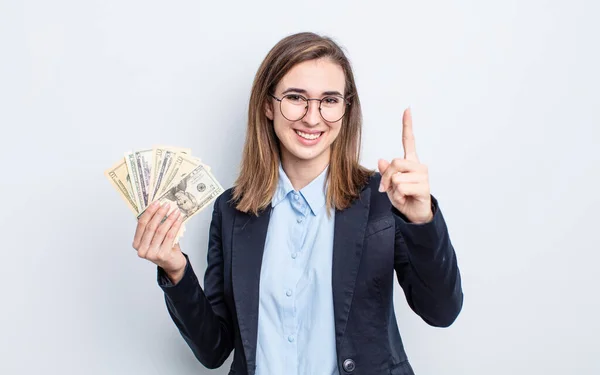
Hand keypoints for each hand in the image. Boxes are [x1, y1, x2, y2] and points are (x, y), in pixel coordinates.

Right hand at [133, 201, 186, 281]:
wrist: (172, 263)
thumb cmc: (163, 248)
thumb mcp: (155, 237)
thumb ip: (154, 226)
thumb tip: (159, 207)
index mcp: (137, 244)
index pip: (141, 224)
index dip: (149, 212)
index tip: (156, 202)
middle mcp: (142, 250)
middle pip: (151, 227)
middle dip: (159, 214)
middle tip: (167, 205)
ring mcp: (151, 254)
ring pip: (161, 231)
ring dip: (169, 219)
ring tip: (175, 211)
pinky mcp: (162, 255)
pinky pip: (170, 236)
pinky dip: (175, 226)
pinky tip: (179, 220)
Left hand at [378, 107, 432, 223]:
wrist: (414, 214)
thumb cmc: (403, 197)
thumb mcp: (389, 184)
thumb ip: (386, 172)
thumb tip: (381, 160)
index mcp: (410, 162)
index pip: (409, 141)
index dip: (407, 125)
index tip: (407, 110)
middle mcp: (418, 166)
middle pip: (395, 162)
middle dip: (386, 176)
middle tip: (387, 188)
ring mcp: (422, 175)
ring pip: (396, 176)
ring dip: (392, 188)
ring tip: (400, 193)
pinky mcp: (424, 186)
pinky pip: (401, 186)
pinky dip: (398, 195)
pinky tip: (406, 197)